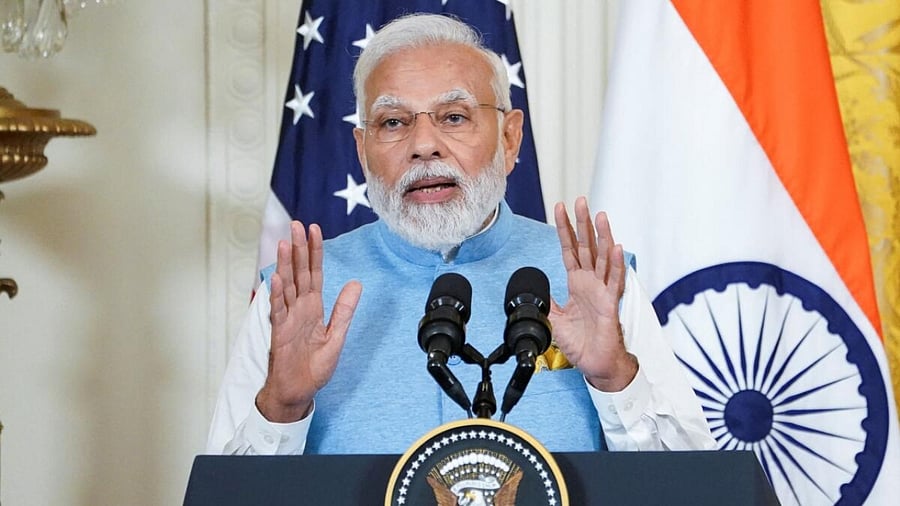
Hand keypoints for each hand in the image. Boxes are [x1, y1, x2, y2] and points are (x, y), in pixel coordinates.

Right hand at [256, 221, 361, 421]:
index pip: (315, 273)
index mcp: (314, 307)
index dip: (315, 252)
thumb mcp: (337, 336)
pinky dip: (278, 294)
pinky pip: (278, 310)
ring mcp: (288, 318)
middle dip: (298, 249)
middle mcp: (299, 308)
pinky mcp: (279, 332)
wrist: (298, 390)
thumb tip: (357, 283)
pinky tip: (277, 278)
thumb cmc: (314, 366)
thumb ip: (344, 310)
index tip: (314, 230)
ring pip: (286, 286)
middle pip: (299, 273)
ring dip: (285, 264)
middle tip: (296, 225)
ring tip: (283, 243)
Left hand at [551, 197, 636, 391]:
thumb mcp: (554, 319)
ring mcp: (602, 291)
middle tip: (580, 200)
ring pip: (602, 258)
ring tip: (600, 215)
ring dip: (602, 236)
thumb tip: (534, 290)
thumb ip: (546, 302)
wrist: (595, 363)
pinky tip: (615, 247)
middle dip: (582, 223)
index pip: (569, 250)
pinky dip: (614, 264)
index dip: (564, 230)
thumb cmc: (580, 342)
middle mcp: (590, 282)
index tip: (560, 208)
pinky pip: (614, 281)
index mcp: (577, 283)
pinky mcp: (611, 304)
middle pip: (586, 247)